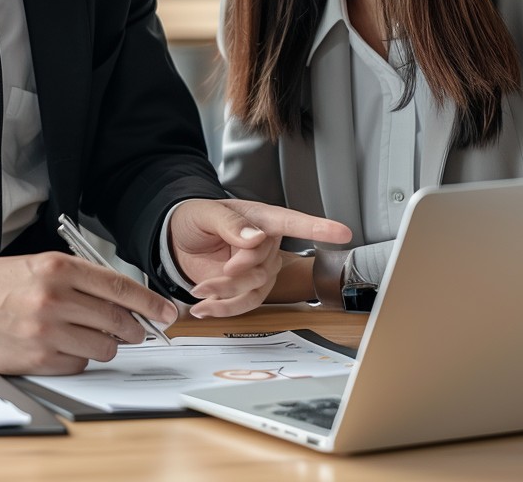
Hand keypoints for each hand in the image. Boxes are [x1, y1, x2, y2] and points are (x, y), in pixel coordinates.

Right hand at [0, 253, 176, 374]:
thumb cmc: (3, 281)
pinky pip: (78, 365)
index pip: (118, 286)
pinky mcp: (36, 358)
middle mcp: (53, 298)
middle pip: (116, 320)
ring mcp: (44, 331)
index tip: (167, 312)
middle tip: (138, 330)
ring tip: (92, 336)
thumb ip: (84, 280)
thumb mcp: (45, 265)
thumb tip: (127, 302)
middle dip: (134, 329)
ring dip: (106, 345)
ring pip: (102, 347)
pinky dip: (80, 359)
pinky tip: (65, 346)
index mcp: (58, 267)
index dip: (149, 302)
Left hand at [168, 199, 352, 317]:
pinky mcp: (248, 288)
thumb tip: (255, 237)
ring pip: (255, 288)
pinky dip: (223, 308)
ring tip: (201, 289)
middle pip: (266, 263)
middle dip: (240, 267)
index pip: (293, 222)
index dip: (319, 227)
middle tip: (222, 265)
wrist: (179, 239)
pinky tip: (204, 307)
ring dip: (226, 291)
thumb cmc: (196, 218)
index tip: (342, 232)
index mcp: (261, 218)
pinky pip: (245, 304)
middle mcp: (266, 244)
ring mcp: (260, 269)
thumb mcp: (206, 213)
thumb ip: (230, 224)